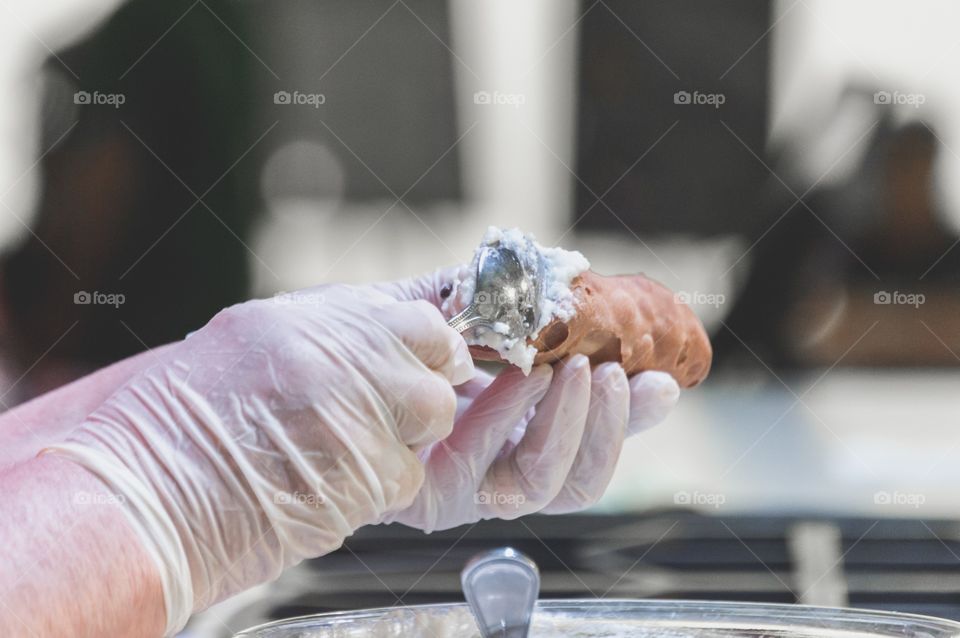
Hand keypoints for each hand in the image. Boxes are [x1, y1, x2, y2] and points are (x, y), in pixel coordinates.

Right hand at [44, 284, 471, 631]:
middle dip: (420, 393)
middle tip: (381, 413)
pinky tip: (329, 482)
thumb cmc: (186, 415)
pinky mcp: (369, 477)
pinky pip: (407, 475)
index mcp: (325, 318)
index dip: (425, 347)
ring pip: (431, 423)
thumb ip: (332, 325)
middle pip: (439, 370)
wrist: (148, 488)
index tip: (416, 363)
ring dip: (402, 438)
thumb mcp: (256, 334)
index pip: (424, 321)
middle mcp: (353, 360)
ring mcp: (365, 416)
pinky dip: (379, 484)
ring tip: (344, 451)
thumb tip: (389, 322)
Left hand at [376, 268, 680, 531]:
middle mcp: (494, 460)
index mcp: (510, 423)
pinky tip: (524, 378)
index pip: (585, 434)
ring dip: (574, 426)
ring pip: (550, 485)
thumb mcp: (443, 302)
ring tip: (579, 370)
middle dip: (614, 426)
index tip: (663, 381)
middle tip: (616, 372)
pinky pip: (494, 475)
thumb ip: (501, 299)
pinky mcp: (436, 499)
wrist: (300, 358)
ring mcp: (467, 483)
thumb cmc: (370, 332)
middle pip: (579, 476)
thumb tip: (564, 284)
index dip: (630, 417)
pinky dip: (517, 422)